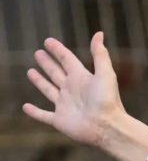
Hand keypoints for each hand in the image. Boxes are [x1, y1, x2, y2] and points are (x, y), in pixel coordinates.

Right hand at [23, 32, 125, 147]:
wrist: (108, 127)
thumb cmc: (108, 100)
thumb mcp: (105, 73)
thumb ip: (100, 54)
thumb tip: (99, 33)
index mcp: (82, 78)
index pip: (67, 60)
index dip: (58, 50)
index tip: (48, 41)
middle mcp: (72, 90)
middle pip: (56, 73)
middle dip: (47, 63)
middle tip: (37, 53)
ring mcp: (65, 105)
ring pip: (49, 90)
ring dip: (40, 81)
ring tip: (30, 72)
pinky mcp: (59, 120)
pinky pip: (43, 115)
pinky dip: (34, 112)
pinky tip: (26, 107)